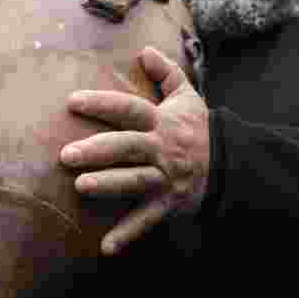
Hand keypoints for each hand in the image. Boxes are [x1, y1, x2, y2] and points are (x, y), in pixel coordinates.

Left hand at [59, 46, 208, 254]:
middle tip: (66, 154)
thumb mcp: (188, 97)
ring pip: (135, 181)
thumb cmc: (201, 129)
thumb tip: (145, 49)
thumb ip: (166, 73)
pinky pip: (146, 221)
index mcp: (162, 121)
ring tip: (80, 186)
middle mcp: (162, 149)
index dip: (102, 104)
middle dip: (97, 150)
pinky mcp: (168, 204)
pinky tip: (105, 248)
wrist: (232, 165)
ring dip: (108, 185)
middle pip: (127, 146)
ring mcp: (165, 178)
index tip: (72, 101)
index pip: (129, 109)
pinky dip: (127, 235)